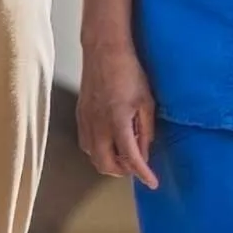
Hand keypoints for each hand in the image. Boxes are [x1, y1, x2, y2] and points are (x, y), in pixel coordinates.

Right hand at [78, 41, 159, 188]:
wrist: (105, 50)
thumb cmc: (129, 72)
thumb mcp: (146, 101)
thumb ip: (146, 129)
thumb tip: (145, 151)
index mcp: (118, 121)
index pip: (131, 158)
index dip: (143, 174)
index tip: (152, 182)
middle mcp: (98, 125)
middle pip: (106, 164)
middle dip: (123, 171)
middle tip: (137, 166)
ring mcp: (86, 120)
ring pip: (93, 156)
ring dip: (109, 161)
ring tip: (124, 153)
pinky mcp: (80, 115)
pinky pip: (86, 143)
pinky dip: (98, 150)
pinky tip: (109, 141)